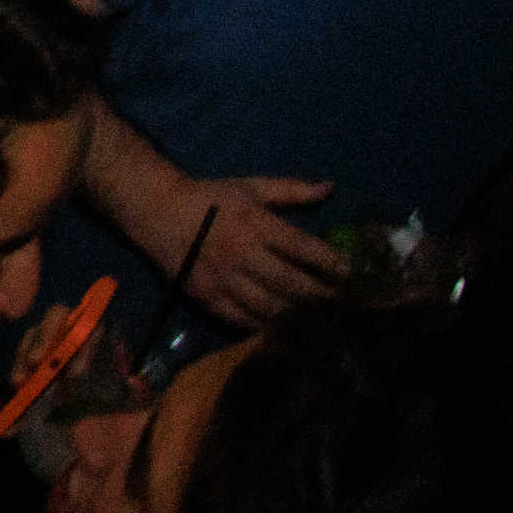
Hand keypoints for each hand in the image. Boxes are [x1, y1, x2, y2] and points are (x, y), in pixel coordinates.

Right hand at [181, 178, 348, 328]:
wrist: (156, 211)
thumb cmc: (210, 198)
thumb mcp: (250, 187)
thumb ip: (292, 190)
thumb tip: (330, 188)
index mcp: (255, 224)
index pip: (305, 249)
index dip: (335, 264)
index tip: (356, 274)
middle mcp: (241, 254)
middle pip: (294, 285)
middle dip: (326, 296)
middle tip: (345, 301)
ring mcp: (223, 281)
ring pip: (274, 309)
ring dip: (301, 314)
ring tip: (318, 313)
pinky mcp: (208, 299)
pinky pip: (246, 322)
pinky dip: (270, 325)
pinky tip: (284, 322)